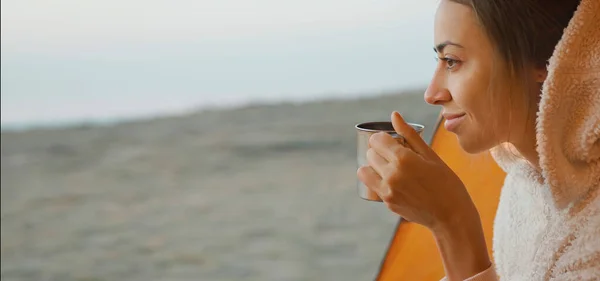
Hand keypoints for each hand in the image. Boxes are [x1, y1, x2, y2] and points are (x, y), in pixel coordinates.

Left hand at [357, 111, 477, 230]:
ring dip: (373, 166)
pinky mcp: (387, 203)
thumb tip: (394, 115)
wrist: (451, 216)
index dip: (383, 138)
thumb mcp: (431, 155)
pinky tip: (394, 181)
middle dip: (379, 151)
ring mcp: (388, 191)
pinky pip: (372, 185)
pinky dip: (378, 181)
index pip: (377, 140)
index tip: (390, 140)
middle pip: (370, 154)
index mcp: (404, 159)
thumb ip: (409, 134)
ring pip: (364, 170)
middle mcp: (392, 175)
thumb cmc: (447, 182)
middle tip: (394, 155)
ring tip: (388, 167)